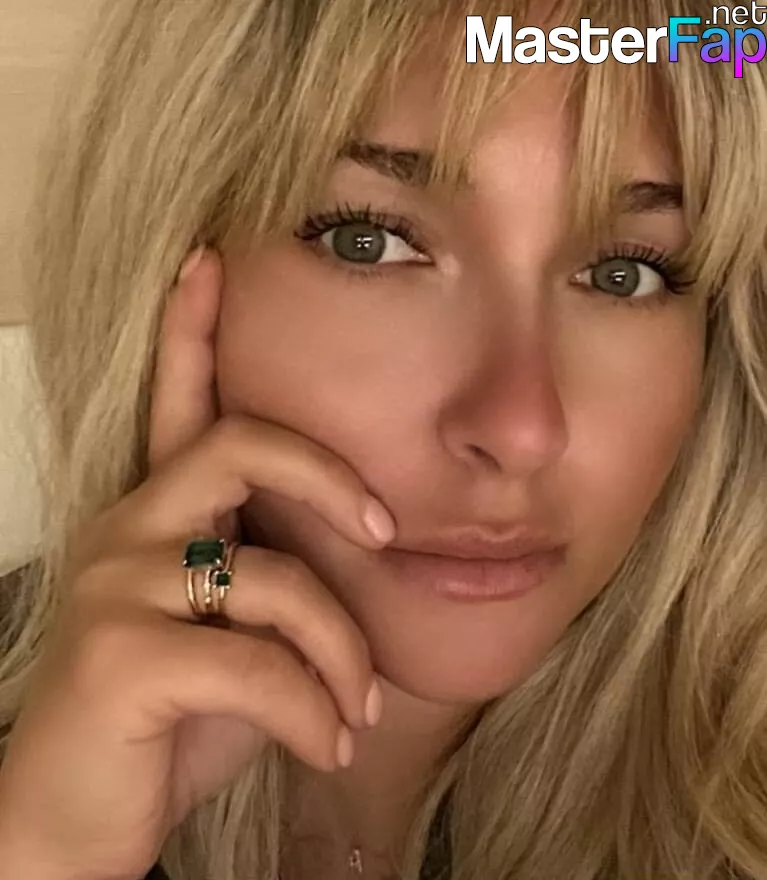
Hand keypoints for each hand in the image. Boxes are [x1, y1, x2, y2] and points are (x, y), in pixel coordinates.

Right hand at [0, 246, 393, 879]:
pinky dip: (313, 710)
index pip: (176, 402)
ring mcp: (119, 589)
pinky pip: (257, 667)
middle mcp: (129, 531)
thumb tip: (375, 558)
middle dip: (327, 477)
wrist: (82, 815)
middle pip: (238, 446)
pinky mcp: (121, 659)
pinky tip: (327, 744)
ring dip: (339, 652)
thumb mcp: (242, 635)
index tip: (211, 260)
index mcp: (159, 517)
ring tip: (355, 708)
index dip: (191, 331)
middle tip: (385, 528)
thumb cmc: (178, 716)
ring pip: (273, 581)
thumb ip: (283, 581)